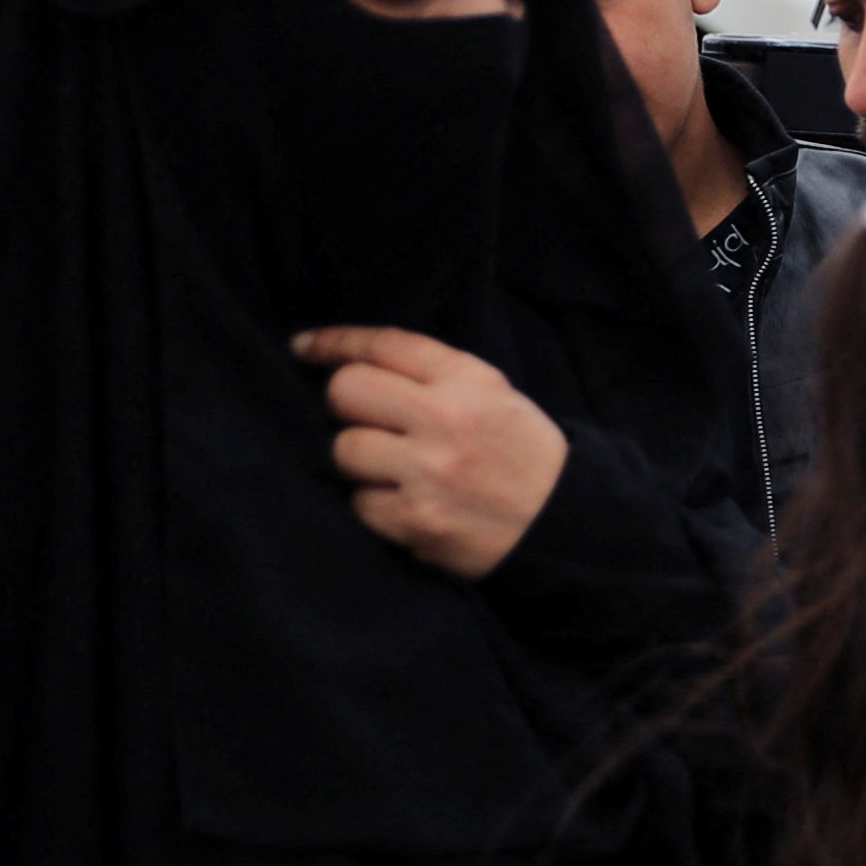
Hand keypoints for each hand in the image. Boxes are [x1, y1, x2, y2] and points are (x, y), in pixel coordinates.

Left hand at [295, 327, 566, 577]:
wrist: (563, 522)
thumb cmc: (519, 453)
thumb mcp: (492, 394)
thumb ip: (430, 373)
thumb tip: (343, 363)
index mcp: (468, 381)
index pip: (383, 346)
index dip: (333, 343)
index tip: (303, 347)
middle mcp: (446, 419)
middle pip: (346, 392)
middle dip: (348, 407)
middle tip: (372, 424)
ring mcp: (429, 472)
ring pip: (345, 451)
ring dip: (362, 463)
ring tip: (398, 472)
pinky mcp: (418, 520)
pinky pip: (360, 504)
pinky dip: (378, 506)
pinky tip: (410, 506)